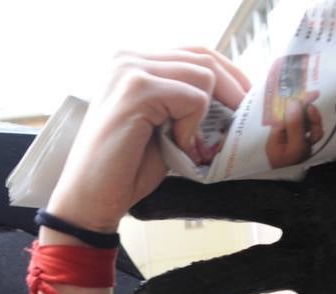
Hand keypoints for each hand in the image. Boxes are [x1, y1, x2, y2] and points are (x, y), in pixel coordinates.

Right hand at [47, 48, 249, 234]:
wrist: (89, 199)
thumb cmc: (124, 169)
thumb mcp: (163, 127)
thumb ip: (185, 104)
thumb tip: (232, 100)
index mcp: (132, 62)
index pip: (193, 52)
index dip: (227, 75)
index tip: (245, 101)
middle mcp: (128, 58)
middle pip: (203, 56)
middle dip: (233, 89)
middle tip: (246, 119)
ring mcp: (130, 70)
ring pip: (203, 75)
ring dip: (207, 115)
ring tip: (191, 144)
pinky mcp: (137, 90)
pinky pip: (193, 98)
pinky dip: (192, 127)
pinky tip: (177, 146)